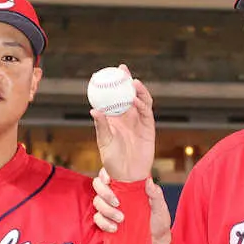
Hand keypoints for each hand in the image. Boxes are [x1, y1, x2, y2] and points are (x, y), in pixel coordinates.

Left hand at [91, 65, 155, 182]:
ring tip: (132, 81)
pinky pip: (146, 112)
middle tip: (121, 68)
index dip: (108, 85)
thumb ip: (102, 126)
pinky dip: (142, 103)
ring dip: (137, 89)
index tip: (101, 74)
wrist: (128, 174)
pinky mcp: (149, 127)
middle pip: (127, 94)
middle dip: (125, 79)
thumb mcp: (104, 142)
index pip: (111, 97)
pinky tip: (137, 98)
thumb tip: (94, 110)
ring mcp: (139, 120)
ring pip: (140, 100)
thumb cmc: (113, 160)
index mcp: (113, 118)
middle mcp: (127, 116)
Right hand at [92, 167, 171, 243]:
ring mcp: (110, 208)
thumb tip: (148, 180)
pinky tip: (115, 228)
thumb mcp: (160, 207)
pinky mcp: (107, 222)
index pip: (109, 173)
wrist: (156, 242)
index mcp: (127, 186)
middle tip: (117, 203)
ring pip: (97, 202)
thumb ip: (155, 194)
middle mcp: (116, 194)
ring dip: (106, 210)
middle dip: (105, 193)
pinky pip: (97, 219)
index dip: (104, 174)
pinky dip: (104, 223)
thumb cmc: (159, 221)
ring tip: (121, 219)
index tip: (109, 180)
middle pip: (98, 185)